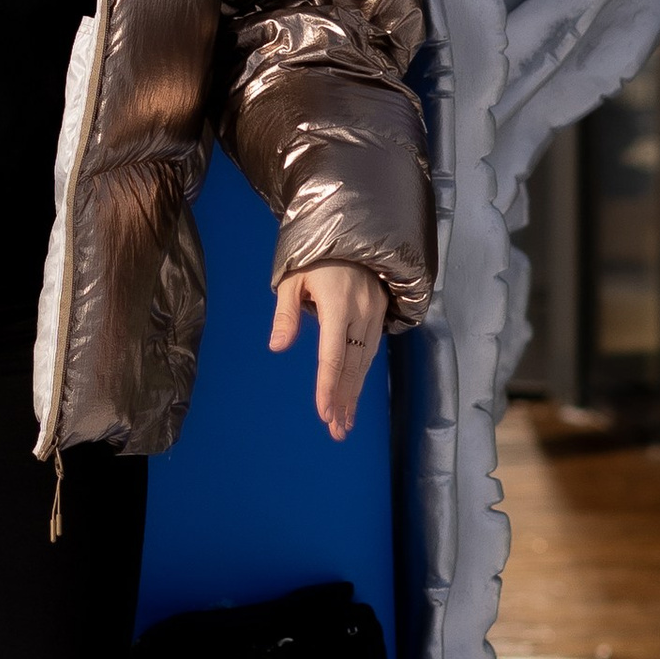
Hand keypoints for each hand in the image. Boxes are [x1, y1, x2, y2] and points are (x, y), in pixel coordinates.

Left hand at [271, 262, 388, 440]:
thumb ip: (286, 313)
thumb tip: (278, 347)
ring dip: (354, 392)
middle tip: (336, 430)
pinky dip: (362, 374)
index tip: (323, 413)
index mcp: (338, 304)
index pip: (332, 354)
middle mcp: (361, 312)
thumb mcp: (292, 278)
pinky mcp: (382, 312)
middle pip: (352, 365)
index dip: (327, 386)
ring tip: (344, 421)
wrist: (353, 228)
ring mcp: (375, 312)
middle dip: (343, 399)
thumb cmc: (315, 255)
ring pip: (365, 361)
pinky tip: (354, 392)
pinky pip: (371, 349)